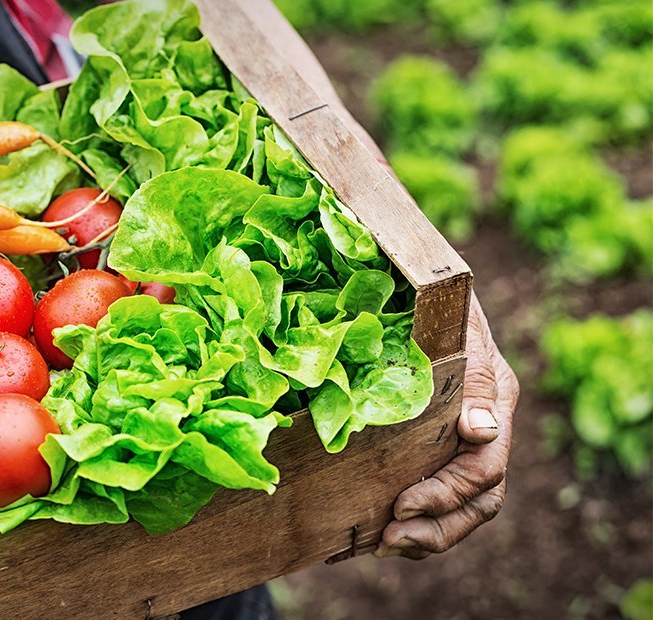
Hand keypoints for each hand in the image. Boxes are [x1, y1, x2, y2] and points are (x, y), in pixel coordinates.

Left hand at [375, 294, 518, 558]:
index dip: (447, 493)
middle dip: (437, 526)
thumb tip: (482, 431)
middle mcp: (484, 426)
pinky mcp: (434, 444)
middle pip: (479, 499)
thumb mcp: (454, 324)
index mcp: (494, 397)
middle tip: (390, 538)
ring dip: (427, 535)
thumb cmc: (433, 298)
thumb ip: (470, 376)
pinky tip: (380, 535)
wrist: (417, 282)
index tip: (403, 503)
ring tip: (386, 545)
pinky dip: (415, 523)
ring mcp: (461, 439)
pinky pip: (439, 499)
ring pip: (465, 508)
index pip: (485, 466)